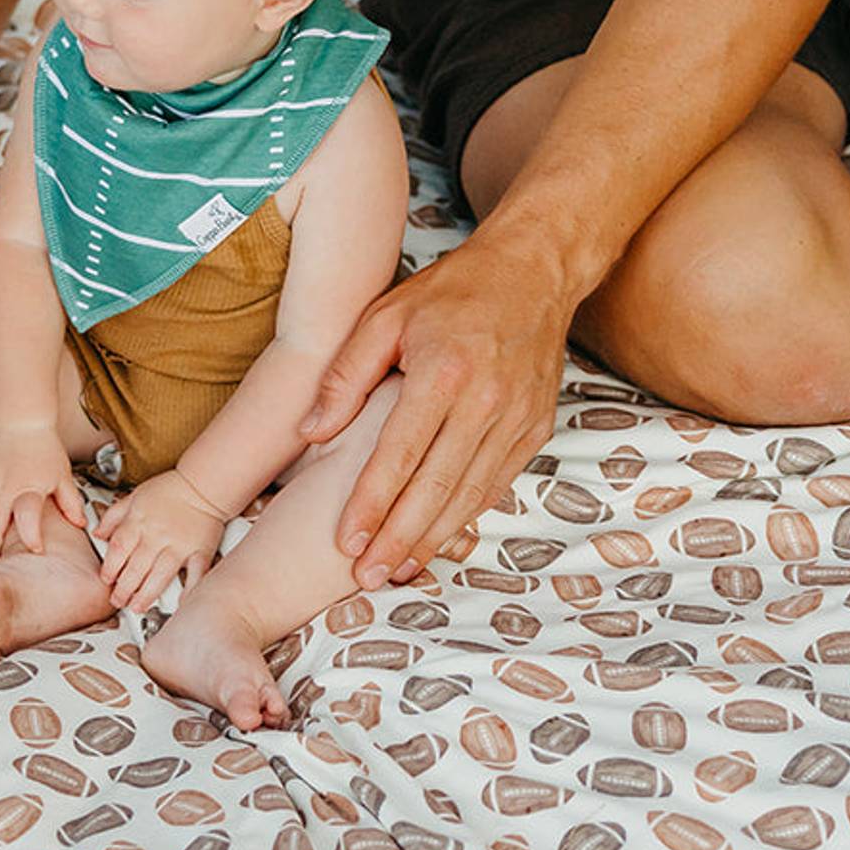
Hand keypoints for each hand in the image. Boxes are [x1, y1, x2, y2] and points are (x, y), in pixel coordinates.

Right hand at [0, 423, 86, 560]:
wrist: (18, 416)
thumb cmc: (43, 447)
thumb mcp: (62, 474)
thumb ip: (71, 502)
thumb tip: (81, 525)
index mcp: (28, 489)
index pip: (28, 522)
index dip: (31, 541)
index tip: (35, 550)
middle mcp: (1, 488)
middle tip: (0, 557)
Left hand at [90, 469, 223, 612]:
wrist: (203, 484)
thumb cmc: (169, 490)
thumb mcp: (135, 496)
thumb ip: (114, 516)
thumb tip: (97, 534)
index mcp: (139, 522)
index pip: (118, 549)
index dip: (110, 568)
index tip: (106, 579)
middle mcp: (157, 536)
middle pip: (136, 568)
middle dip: (123, 589)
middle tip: (118, 600)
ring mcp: (179, 546)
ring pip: (159, 576)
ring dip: (146, 595)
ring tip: (137, 606)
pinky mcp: (200, 552)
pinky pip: (195, 574)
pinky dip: (189, 590)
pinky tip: (180, 602)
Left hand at [301, 227, 569, 588]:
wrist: (533, 273)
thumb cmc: (448, 292)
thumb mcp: (384, 316)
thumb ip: (345, 375)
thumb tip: (312, 433)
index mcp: (445, 371)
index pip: (400, 454)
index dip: (372, 504)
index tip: (347, 542)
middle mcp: (487, 401)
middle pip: (437, 488)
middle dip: (399, 539)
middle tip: (367, 577)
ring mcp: (518, 419)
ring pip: (470, 496)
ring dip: (432, 539)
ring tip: (397, 570)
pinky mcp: (536, 429)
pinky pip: (496, 484)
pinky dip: (465, 517)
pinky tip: (437, 539)